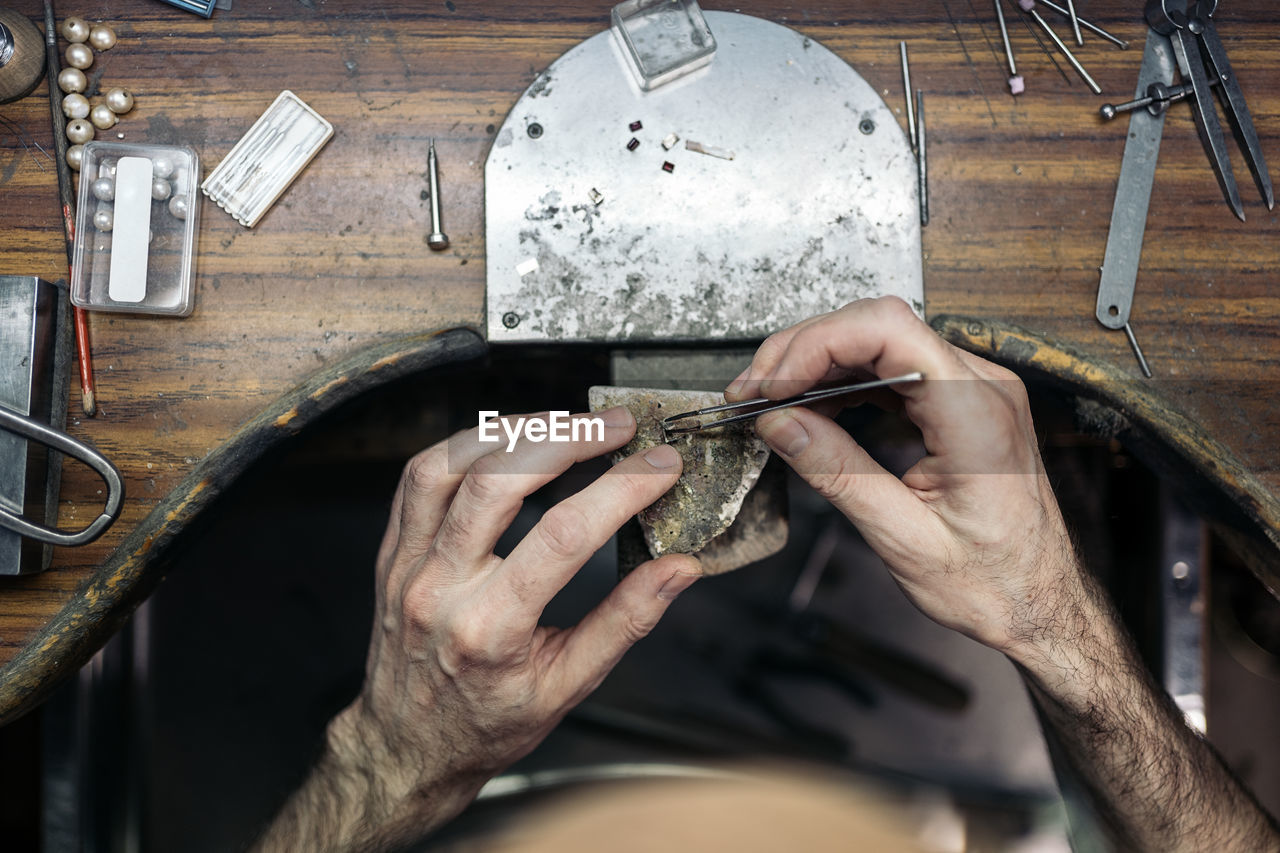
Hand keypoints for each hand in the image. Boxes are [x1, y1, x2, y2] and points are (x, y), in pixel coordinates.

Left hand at [254, 407, 700, 851]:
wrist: (406, 748)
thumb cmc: (485, 725)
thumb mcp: (568, 687)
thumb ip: (626, 621)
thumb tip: (678, 569)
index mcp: (491, 631)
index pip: (563, 535)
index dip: (620, 489)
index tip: (658, 466)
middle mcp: (440, 591)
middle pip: (497, 483)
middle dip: (566, 439)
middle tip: (616, 426)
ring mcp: (408, 567)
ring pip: (446, 467)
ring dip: (510, 431)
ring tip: (564, 423)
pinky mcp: (391, 553)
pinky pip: (417, 479)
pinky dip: (463, 446)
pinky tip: (505, 441)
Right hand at [726, 296, 1084, 662]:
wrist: (1041, 603)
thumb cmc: (996, 583)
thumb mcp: (905, 540)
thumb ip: (838, 473)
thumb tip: (780, 424)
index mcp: (977, 414)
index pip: (889, 330)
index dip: (817, 344)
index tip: (772, 384)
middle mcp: (980, 387)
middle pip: (876, 325)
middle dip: (802, 351)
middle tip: (750, 393)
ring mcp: (971, 389)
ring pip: (878, 339)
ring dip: (815, 363)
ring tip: (768, 401)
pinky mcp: (956, 401)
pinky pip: (890, 366)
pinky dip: (841, 380)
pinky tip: (808, 407)